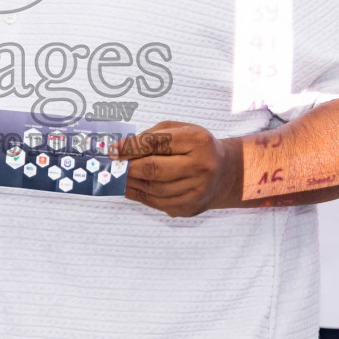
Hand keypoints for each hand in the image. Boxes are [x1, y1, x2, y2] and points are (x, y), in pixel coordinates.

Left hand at [110, 120, 239, 217]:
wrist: (224, 173)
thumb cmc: (196, 147)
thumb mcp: (180, 130)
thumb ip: (151, 136)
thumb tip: (122, 150)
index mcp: (198, 141)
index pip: (157, 143)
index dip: (131, 147)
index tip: (113, 150)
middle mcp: (201, 166)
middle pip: (154, 169)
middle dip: (128, 167)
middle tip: (114, 166)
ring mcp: (197, 190)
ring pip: (153, 189)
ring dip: (130, 183)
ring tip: (118, 176)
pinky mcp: (189, 207)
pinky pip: (157, 203)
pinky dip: (139, 195)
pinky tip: (129, 187)